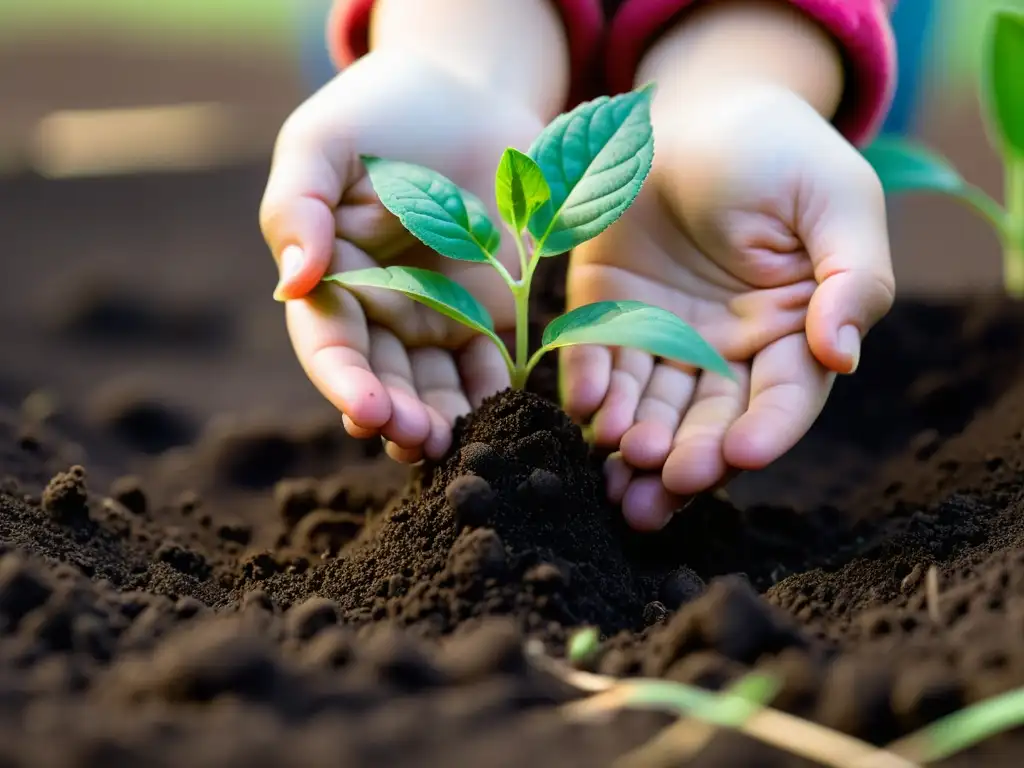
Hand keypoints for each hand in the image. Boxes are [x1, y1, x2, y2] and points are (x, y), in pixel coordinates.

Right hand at [260, 51, 544, 461]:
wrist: (467, 92)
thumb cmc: (382, 110)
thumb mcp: (323, 143)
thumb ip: (297, 207)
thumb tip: (290, 285)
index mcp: (331, 280)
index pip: (329, 344)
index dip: (344, 381)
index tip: (366, 409)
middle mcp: (379, 312)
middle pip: (383, 379)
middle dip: (398, 417)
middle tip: (421, 440)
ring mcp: (436, 319)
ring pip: (433, 388)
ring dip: (444, 421)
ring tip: (459, 446)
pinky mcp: (490, 316)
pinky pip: (491, 368)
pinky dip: (496, 399)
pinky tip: (507, 421)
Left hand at [562, 83, 894, 529]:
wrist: (698, 109)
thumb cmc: (778, 152)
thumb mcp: (835, 201)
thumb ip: (853, 278)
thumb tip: (844, 356)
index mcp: (790, 332)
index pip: (782, 396)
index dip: (765, 429)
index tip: (743, 455)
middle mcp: (724, 349)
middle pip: (710, 418)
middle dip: (691, 454)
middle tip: (668, 480)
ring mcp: (661, 336)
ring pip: (650, 404)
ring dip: (635, 438)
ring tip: (619, 462)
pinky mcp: (605, 314)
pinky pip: (596, 359)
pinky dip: (591, 385)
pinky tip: (586, 408)